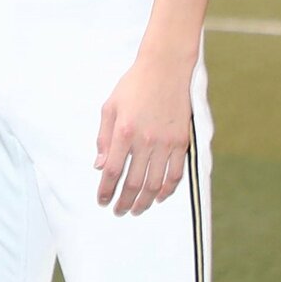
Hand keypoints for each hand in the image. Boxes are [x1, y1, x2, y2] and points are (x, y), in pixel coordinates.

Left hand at [94, 55, 192, 215]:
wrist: (165, 70)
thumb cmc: (133, 86)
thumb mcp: (109, 107)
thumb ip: (104, 138)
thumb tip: (99, 166)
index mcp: (124, 131)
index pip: (113, 171)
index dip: (106, 190)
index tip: (102, 201)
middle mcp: (145, 141)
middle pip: (134, 182)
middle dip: (124, 201)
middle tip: (118, 211)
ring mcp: (165, 143)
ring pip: (155, 183)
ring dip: (144, 201)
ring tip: (136, 210)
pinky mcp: (181, 142)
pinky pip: (175, 174)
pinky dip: (167, 189)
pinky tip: (158, 197)